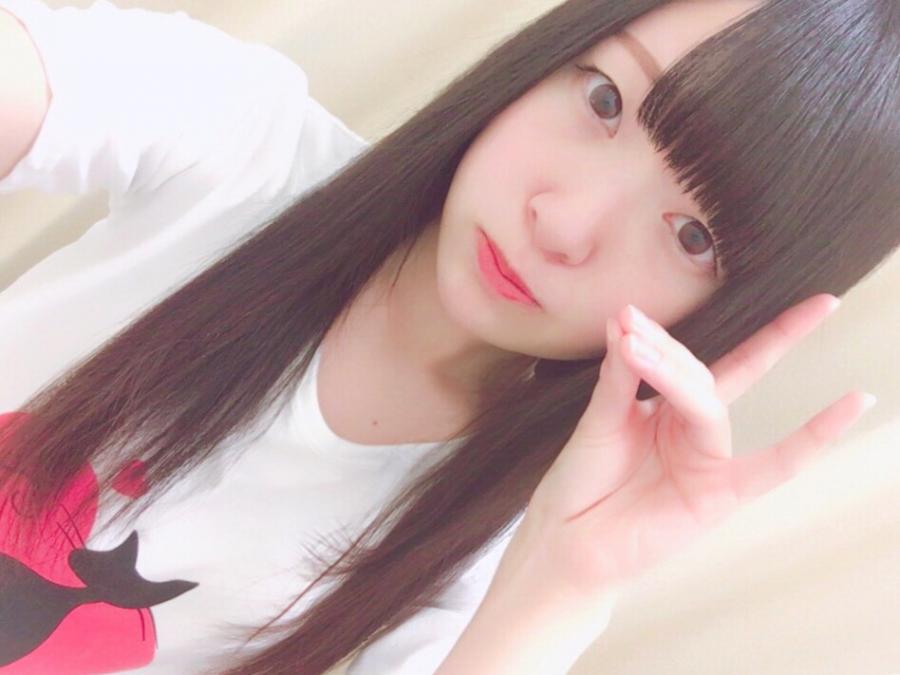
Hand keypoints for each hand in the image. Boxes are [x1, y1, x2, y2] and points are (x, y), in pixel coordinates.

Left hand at [508, 294, 874, 606]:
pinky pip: (776, 466)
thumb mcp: (597, 422)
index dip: (671, 328)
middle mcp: (689, 430)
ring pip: (706, 404)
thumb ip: (620, 380)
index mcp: (663, 410)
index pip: (690, 360)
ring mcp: (708, 461)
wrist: (568, 543)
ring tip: (633, 346)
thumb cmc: (581, 484)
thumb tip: (626, 326)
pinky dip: (813, 437)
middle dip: (666, 349)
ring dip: (673, 373)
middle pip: (696, 375)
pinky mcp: (721, 495)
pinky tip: (852, 404)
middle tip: (628, 322)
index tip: (644, 301)